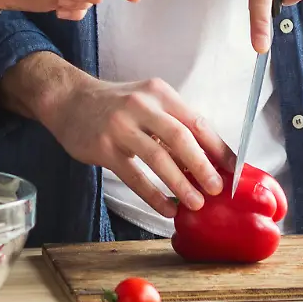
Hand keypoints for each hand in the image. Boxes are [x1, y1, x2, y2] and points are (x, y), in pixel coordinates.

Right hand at [0, 52, 228, 218]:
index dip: (218, 148)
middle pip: (180, 137)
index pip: (196, 121)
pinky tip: (166, 209)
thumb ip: (173, 125)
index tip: (234, 171)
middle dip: (202, 166)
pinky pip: (134, 176)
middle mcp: (141, 105)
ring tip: (196, 203)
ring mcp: (120, 126)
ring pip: (157, 158)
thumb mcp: (147, 102)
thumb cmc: (116, 105)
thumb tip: (209, 160)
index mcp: (159, 93)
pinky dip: (153, 195)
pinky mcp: (103, 147)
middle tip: (217, 189)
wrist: (68, 100)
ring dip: (180, 184)